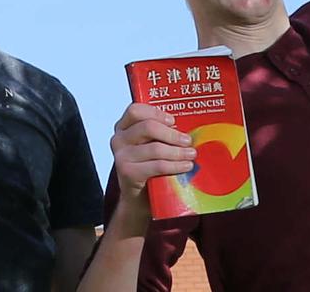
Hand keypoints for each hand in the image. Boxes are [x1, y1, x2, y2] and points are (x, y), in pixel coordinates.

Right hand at [111, 103, 195, 218]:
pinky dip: (175, 165)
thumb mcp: (150, 145)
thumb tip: (186, 128)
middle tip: (188, 141)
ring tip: (191, 155)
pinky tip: (186, 166)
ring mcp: (121, 156)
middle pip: (147, 127)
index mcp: (123, 127)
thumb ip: (159, 134)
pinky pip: (157, 165)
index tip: (173, 121)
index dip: (156, 112)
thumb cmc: (148, 167)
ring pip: (155, 148)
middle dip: (172, 134)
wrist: (138, 199)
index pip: (135, 110)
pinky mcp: (128, 173)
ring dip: (178, 151)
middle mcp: (118, 139)